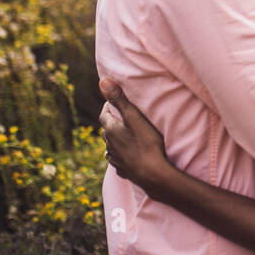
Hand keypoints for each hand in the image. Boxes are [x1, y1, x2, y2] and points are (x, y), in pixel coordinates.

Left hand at [98, 78, 173, 195]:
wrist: (152, 174)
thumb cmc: (146, 144)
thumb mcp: (135, 117)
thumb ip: (119, 99)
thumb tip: (103, 81)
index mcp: (111, 130)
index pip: (104, 114)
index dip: (108, 106)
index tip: (115, 101)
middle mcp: (109, 145)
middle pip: (107, 130)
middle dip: (112, 122)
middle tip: (122, 116)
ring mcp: (115, 159)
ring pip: (111, 146)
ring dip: (115, 140)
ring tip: (124, 136)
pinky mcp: (123, 170)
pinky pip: (117, 160)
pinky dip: (120, 155)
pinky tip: (126, 157)